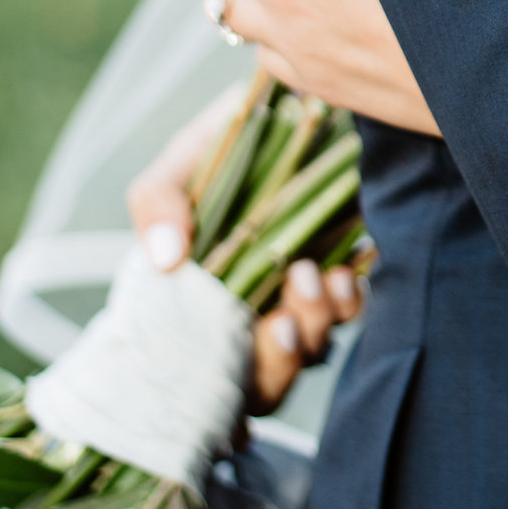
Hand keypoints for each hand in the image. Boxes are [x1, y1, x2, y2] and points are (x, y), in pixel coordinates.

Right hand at [125, 88, 361, 413]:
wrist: (291, 99)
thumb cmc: (222, 142)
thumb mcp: (179, 166)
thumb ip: (157, 204)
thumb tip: (166, 259)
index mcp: (200, 308)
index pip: (209, 385)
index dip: (222, 409)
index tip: (236, 398)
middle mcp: (250, 313)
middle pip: (266, 382)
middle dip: (277, 364)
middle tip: (280, 322)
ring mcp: (297, 296)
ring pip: (313, 348)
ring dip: (313, 326)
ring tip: (306, 275)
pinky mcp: (342, 270)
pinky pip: (350, 310)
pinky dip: (346, 303)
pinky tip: (342, 273)